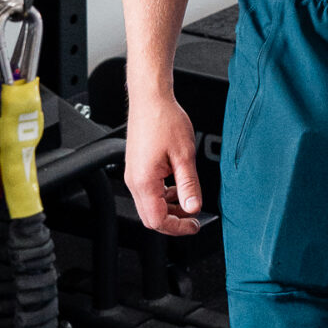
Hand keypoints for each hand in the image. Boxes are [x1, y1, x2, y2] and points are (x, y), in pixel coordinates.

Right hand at [124, 89, 202, 233]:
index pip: (158, 221)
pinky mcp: (136, 168)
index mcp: (144, 181)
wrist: (150, 99)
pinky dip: (163, 195)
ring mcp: (133, 175)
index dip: (178, 228)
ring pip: (149, 205)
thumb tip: (193, 208)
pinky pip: (148, 192)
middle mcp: (134, 181)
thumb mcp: (184, 155)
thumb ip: (189, 185)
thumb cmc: (164, 120)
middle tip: (192, 217)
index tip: (194, 224)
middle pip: (150, 218)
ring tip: (188, 199)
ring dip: (169, 208)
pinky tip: (177, 185)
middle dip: (173, 221)